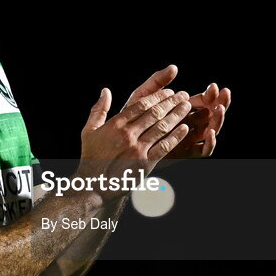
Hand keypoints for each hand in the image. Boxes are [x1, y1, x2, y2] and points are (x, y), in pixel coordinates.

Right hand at [76, 86, 190, 198]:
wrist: (94, 185)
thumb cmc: (91, 157)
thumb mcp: (89, 131)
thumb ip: (98, 110)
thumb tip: (105, 90)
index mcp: (115, 125)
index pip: (141, 105)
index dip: (157, 96)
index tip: (168, 92)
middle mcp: (128, 135)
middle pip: (154, 113)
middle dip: (171, 102)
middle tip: (183, 95)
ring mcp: (137, 149)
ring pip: (162, 127)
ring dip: (177, 115)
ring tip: (187, 107)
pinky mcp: (145, 164)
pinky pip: (164, 147)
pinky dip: (176, 137)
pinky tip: (185, 129)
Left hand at [124, 64, 230, 159]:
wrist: (123, 145)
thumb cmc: (132, 119)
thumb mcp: (143, 98)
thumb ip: (157, 82)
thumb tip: (174, 68)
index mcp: (182, 110)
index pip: (203, 101)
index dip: (211, 94)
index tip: (214, 86)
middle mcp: (189, 124)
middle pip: (212, 114)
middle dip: (220, 103)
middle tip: (225, 94)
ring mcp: (188, 139)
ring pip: (211, 130)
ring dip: (218, 120)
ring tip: (218, 109)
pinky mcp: (186, 153)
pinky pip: (203, 151)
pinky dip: (209, 143)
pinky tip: (210, 132)